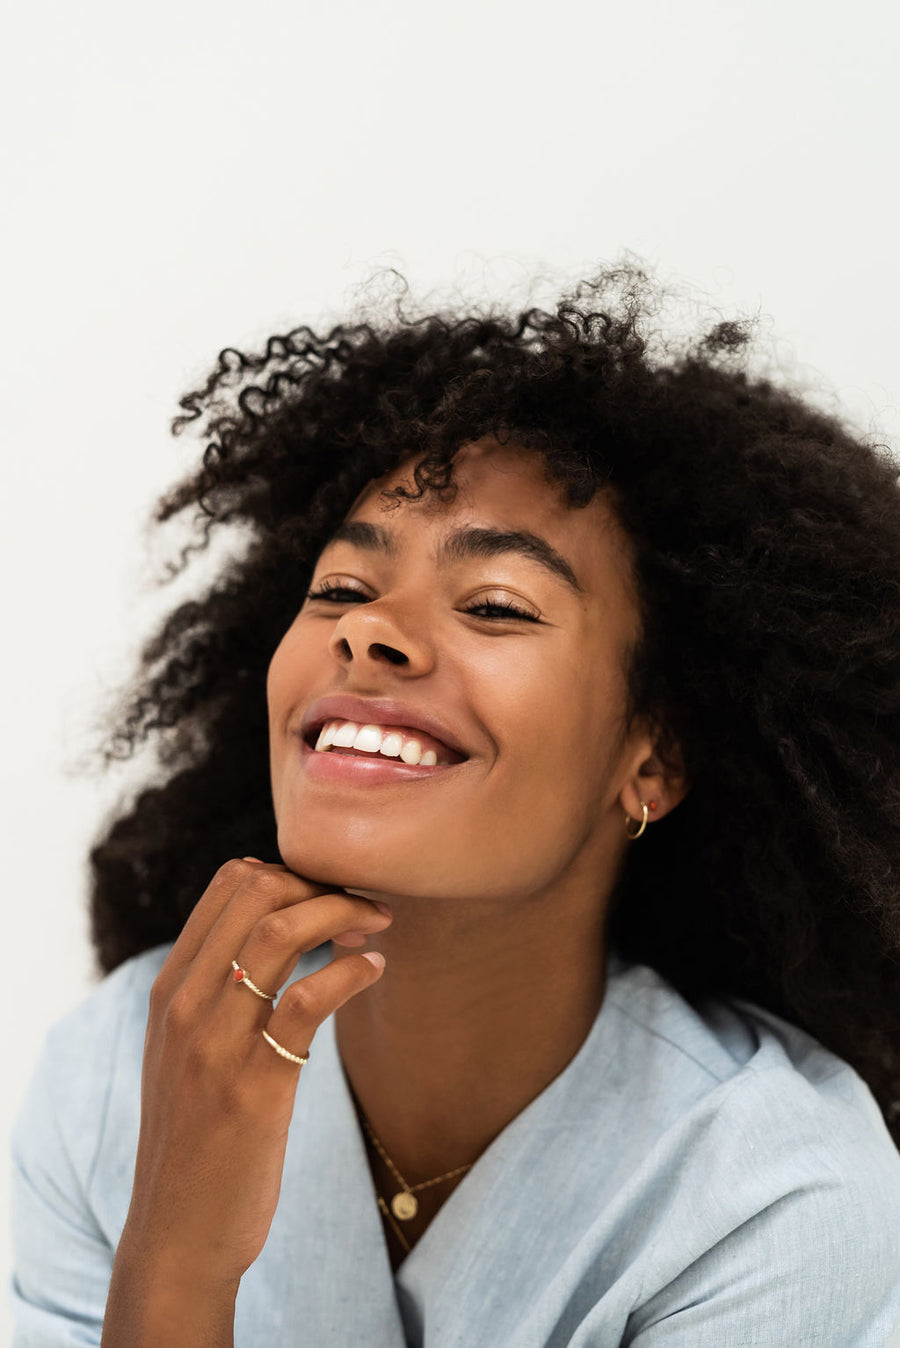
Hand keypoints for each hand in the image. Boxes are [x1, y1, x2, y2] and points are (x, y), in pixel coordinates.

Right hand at [115, 859, 390, 1286]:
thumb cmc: (197, 1139)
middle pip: (255, 892)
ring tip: (380, 925)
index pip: (227, 885)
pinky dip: (351, 971)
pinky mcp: (256, 1088)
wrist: (177, 1236)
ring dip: (343, 914)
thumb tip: (274, 939)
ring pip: (278, 934)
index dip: (292, 872)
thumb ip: (215, 995)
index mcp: (170, 991)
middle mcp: (185, 1006)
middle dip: (321, 884)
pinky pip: (305, 1001)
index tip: (331, 894)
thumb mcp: (187, 1053)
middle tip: (366, 907)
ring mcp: (216, 1045)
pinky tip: (375, 970)